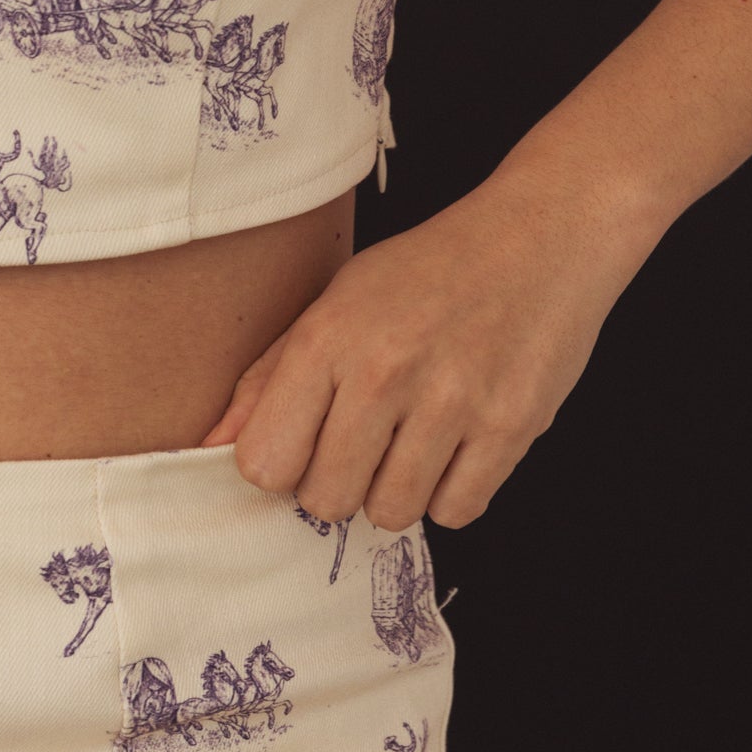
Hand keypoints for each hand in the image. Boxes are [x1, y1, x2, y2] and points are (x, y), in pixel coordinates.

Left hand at [200, 172, 645, 527]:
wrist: (539, 237)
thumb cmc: (427, 271)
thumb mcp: (336, 300)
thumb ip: (270, 376)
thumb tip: (212, 445)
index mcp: (328, 336)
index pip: (264, 461)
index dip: (279, 464)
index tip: (303, 443)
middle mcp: (384, 371)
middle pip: (325, 499)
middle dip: (336, 484)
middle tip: (362, 444)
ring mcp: (451, 402)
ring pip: (391, 514)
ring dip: (394, 491)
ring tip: (410, 441)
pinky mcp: (510, 427)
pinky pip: (456, 512)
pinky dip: (451, 493)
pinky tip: (455, 447)